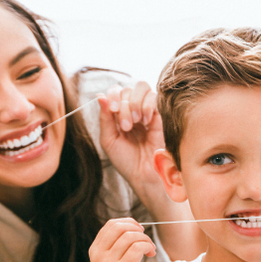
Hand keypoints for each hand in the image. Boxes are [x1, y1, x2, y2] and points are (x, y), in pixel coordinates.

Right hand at [89, 218, 155, 261]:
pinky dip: (148, 246)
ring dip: (145, 239)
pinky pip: (138, 247)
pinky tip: (150, 254)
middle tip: (145, 238)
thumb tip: (131, 224)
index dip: (128, 222)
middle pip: (119, 226)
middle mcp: (99, 256)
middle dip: (136, 228)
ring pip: (131, 236)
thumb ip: (113, 245)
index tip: (138, 229)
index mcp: (94, 251)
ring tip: (149, 249)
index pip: (110, 224)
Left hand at [98, 81, 163, 197]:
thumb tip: (99, 95)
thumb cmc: (126, 161)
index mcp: (118, 115)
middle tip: (126, 126)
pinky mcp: (160, 114)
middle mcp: (132, 110)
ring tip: (136, 123)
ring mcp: (146, 111)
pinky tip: (146, 122)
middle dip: (124, 106)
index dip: (112, 95)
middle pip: (126, 89)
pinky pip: (154, 96)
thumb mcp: (109, 140)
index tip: (112, 109)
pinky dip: (147, 106)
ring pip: (141, 87)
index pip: (115, 91)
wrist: (145, 174)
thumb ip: (104, 118)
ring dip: (135, 103)